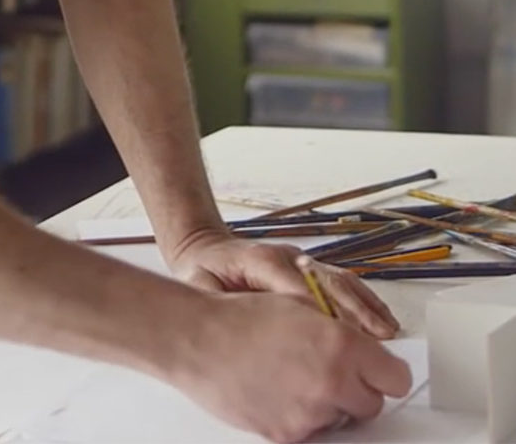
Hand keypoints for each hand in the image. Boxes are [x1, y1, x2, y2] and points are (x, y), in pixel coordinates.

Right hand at [162, 289, 411, 443]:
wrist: (196, 338)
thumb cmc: (239, 316)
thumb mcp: (299, 306)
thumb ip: (339, 330)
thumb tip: (364, 349)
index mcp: (340, 344)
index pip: (395, 377)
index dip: (383, 371)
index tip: (375, 369)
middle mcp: (332, 382)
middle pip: (372, 403)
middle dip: (355, 388)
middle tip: (326, 369)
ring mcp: (310, 414)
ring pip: (341, 419)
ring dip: (326, 403)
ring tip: (290, 375)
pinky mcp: (288, 435)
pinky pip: (311, 431)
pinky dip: (299, 415)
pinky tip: (275, 390)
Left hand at [165, 229, 399, 338]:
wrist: (205, 249)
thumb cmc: (202, 271)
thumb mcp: (200, 284)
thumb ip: (217, 297)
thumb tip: (240, 316)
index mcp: (257, 258)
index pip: (290, 281)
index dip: (312, 307)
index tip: (332, 333)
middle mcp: (286, 256)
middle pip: (324, 279)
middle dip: (350, 309)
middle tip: (373, 337)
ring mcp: (301, 261)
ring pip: (339, 280)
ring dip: (364, 306)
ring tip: (385, 332)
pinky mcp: (310, 269)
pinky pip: (343, 284)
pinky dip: (364, 301)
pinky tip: (382, 321)